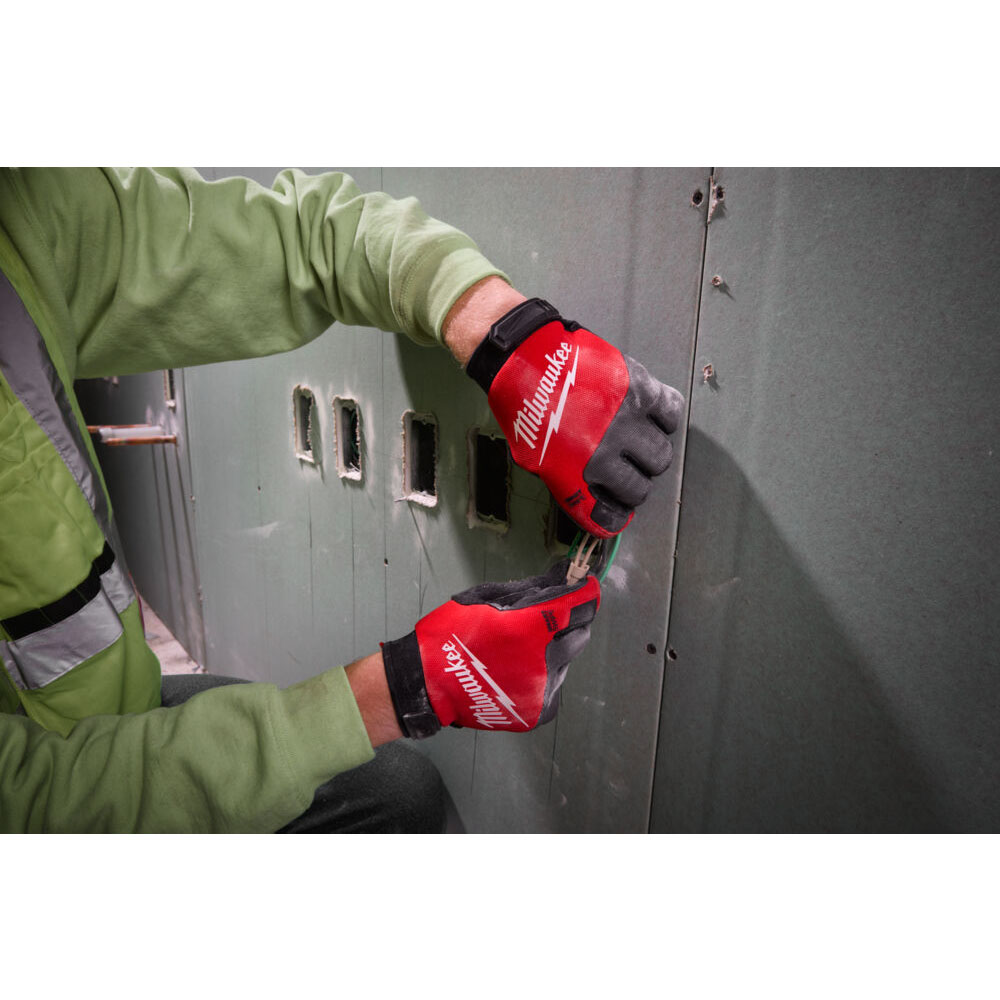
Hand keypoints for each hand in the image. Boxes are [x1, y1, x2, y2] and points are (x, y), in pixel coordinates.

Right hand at [380, 561, 599, 737]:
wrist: (428, 683)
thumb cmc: (452, 633)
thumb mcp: (486, 598)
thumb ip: (532, 589)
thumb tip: (564, 576)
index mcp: (531, 628)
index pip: (580, 606)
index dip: (586, 593)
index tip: (586, 586)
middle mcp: (544, 661)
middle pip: (578, 636)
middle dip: (567, 624)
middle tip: (540, 622)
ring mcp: (543, 691)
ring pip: (565, 663)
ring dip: (552, 653)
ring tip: (519, 652)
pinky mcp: (538, 712)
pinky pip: (552, 687)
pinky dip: (542, 677)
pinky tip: (516, 673)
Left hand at [465, 298, 684, 537]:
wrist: (525, 359)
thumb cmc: (526, 408)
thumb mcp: (533, 459)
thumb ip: (567, 482)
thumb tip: (595, 500)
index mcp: (575, 474)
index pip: (609, 518)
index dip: (615, 517)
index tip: (616, 510)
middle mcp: (604, 453)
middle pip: (641, 488)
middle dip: (634, 483)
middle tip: (625, 467)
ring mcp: (625, 420)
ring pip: (661, 456)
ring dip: (650, 454)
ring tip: (636, 440)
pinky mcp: (639, 388)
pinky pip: (671, 414)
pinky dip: (665, 419)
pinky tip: (650, 416)